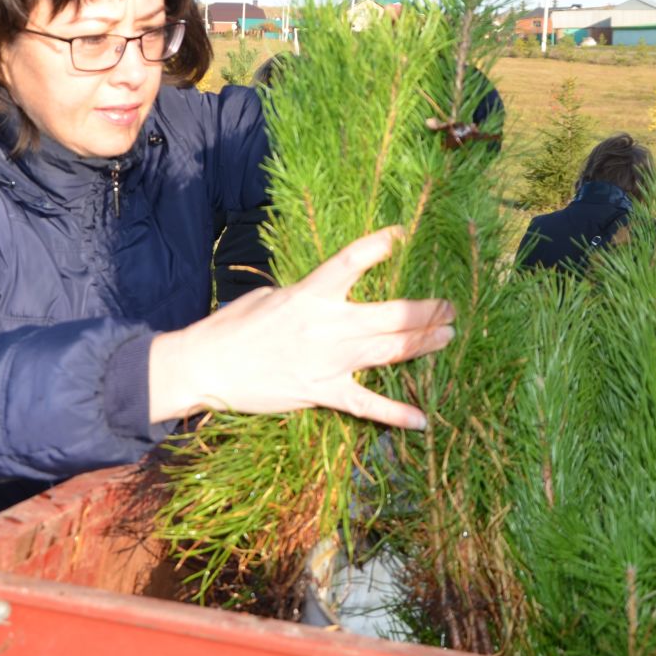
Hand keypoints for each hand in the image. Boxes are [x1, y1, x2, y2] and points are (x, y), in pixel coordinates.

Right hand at [148, 225, 454, 429]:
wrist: (206, 367)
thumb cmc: (233, 326)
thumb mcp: (271, 296)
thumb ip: (307, 296)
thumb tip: (328, 298)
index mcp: (310, 294)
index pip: (352, 261)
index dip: (379, 245)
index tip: (402, 235)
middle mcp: (327, 326)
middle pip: (390, 315)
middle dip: (426, 309)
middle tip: (450, 306)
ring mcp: (327, 362)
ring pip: (389, 352)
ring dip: (423, 344)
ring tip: (448, 337)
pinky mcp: (322, 393)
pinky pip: (367, 406)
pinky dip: (396, 414)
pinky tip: (422, 419)